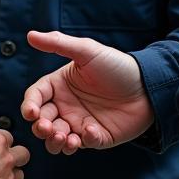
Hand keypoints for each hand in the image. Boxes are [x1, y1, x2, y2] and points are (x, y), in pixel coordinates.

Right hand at [20, 30, 153, 154]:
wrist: (148, 85)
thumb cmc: (116, 65)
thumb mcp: (87, 51)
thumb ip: (58, 44)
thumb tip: (29, 35)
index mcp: (60, 85)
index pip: (36, 97)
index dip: (29, 105)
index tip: (31, 112)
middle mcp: (66, 105)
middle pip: (42, 122)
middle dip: (40, 128)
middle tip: (47, 128)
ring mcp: (80, 123)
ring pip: (57, 139)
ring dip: (55, 142)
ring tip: (64, 138)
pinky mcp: (97, 137)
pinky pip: (84, 144)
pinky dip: (84, 141)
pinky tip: (92, 131)